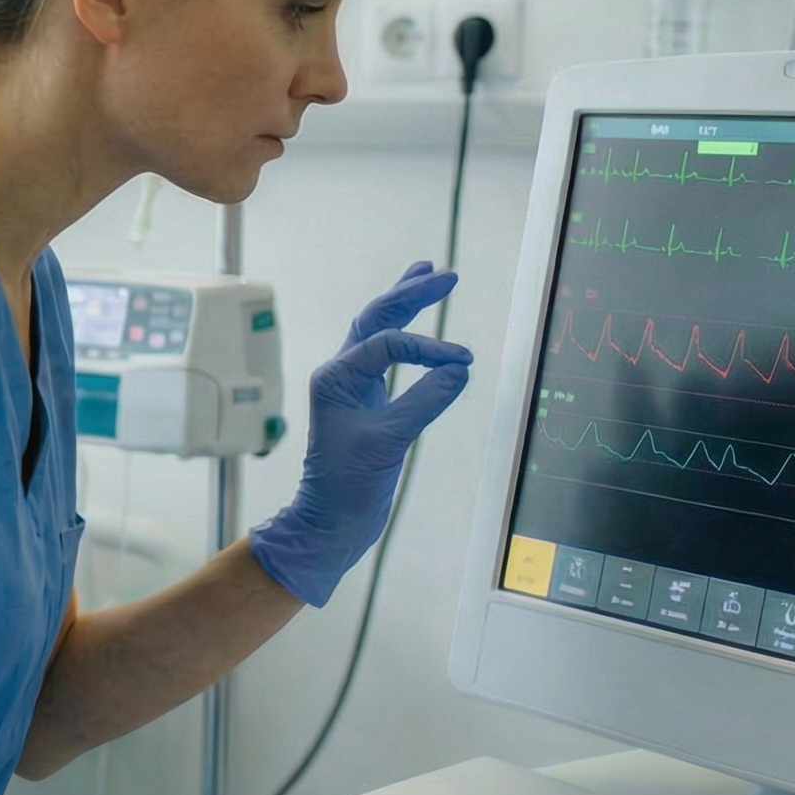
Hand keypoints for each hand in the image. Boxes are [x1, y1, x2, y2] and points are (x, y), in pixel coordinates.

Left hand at [247, 262, 472, 606]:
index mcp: (336, 377)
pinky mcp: (366, 401)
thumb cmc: (349, 485)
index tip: (463, 362)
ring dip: (403, 303)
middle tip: (444, 274)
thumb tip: (459, 368)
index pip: (386, 344)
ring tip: (427, 274)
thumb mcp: (390, 441)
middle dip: (410, 294)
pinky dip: (406, 336)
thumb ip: (426, 401)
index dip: (427, 348)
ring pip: (377, 331)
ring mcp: (352, 386)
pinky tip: (418, 323)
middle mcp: (340, 374)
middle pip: (376, 319)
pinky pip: (386, 356)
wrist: (331, 520)